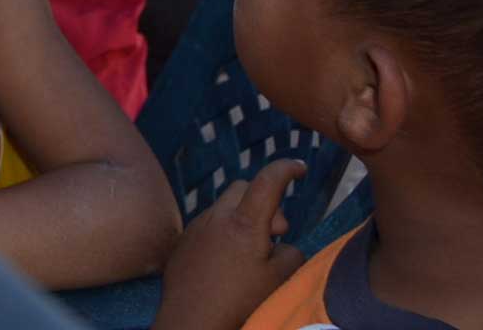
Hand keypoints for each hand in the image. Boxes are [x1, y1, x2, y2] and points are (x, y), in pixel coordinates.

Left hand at [153, 160, 305, 329]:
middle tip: (275, 233)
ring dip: (242, 218)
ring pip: (224, 206)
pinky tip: (227, 261)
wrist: (191, 320)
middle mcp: (216, 216)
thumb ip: (291, 253)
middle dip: (264, 201)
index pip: (268, 180)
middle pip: (243, 188)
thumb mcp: (279, 280)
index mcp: (244, 222)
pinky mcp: (183, 240)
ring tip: (251, 252)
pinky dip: (223, 231)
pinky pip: (208, 224)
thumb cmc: (239, 301)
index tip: (299, 168)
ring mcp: (196, 226)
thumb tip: (282, 244)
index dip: (286, 169)